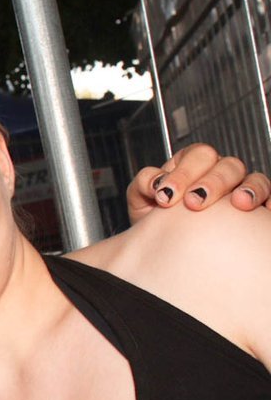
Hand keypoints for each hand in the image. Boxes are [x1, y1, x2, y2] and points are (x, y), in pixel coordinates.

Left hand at [126, 143, 270, 223]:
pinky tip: (265, 212)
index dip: (182, 173)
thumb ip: (142, 185)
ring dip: (248, 189)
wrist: (166, 243)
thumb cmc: (155, 217)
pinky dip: (270, 201)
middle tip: (194, 203)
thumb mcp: (141, 200)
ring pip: (253, 178)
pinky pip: (270, 198)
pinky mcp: (256, 206)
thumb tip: (155, 181)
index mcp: (192, 163)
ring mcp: (240, 188)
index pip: (196, 156)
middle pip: (227, 165)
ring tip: (239, 204)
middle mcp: (219, 171)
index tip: (165, 196)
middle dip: (212, 182)